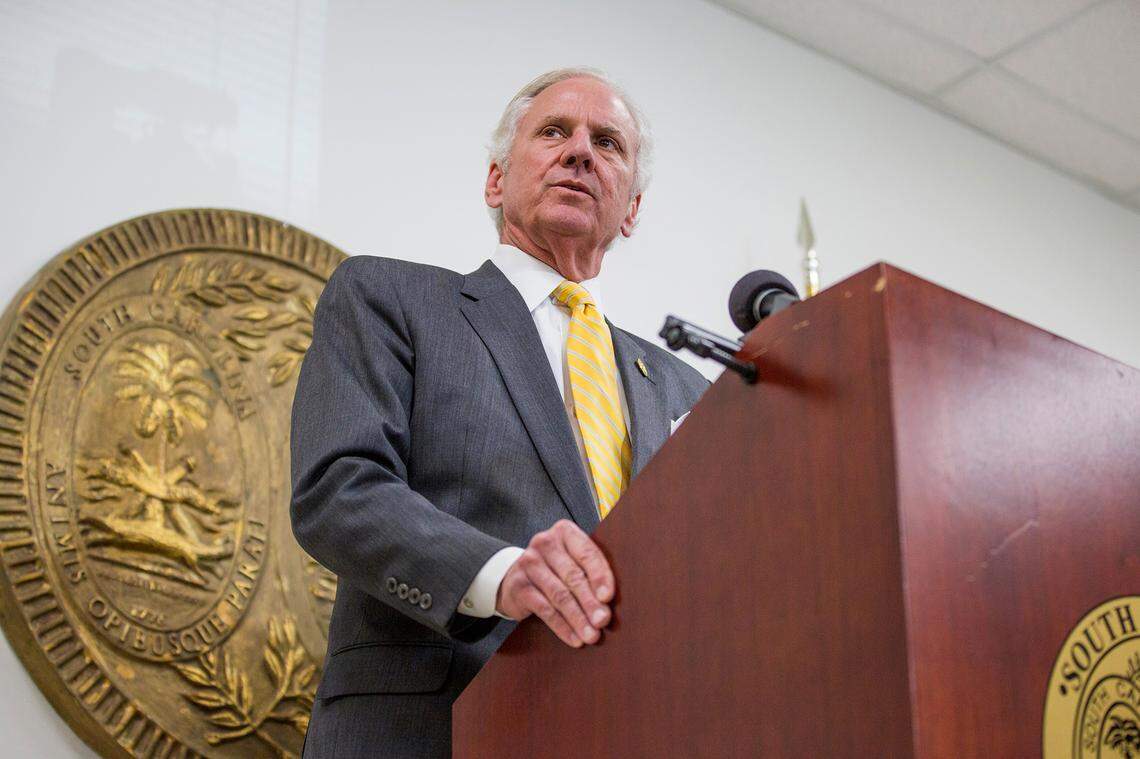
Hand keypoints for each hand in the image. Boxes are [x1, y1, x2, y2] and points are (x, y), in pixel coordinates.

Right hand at [495, 519, 614, 647]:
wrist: (516, 577)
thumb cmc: (555, 568)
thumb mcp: (573, 560)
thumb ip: (591, 570)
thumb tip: (611, 601)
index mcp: (565, 532)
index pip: (586, 553)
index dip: (599, 576)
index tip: (608, 597)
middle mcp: (544, 543)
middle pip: (573, 576)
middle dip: (590, 602)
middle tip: (602, 621)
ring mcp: (529, 564)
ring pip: (559, 595)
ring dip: (578, 618)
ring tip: (591, 635)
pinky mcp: (519, 586)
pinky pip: (545, 609)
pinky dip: (562, 627)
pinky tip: (574, 638)